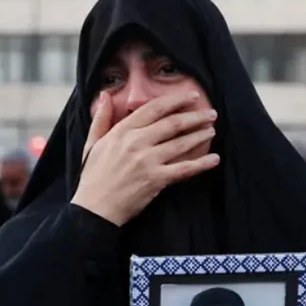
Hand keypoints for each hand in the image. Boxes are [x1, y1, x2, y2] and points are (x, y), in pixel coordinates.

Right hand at [70, 91, 219, 225]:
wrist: (94, 209)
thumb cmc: (92, 178)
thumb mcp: (92, 144)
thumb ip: (101, 119)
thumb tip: (105, 96)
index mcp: (122, 132)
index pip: (154, 109)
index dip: (176, 100)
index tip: (191, 96)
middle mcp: (136, 143)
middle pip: (173, 124)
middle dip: (195, 116)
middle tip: (210, 114)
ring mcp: (147, 161)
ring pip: (181, 143)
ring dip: (200, 135)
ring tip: (211, 130)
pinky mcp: (156, 180)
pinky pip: (184, 169)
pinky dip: (201, 164)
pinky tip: (214, 159)